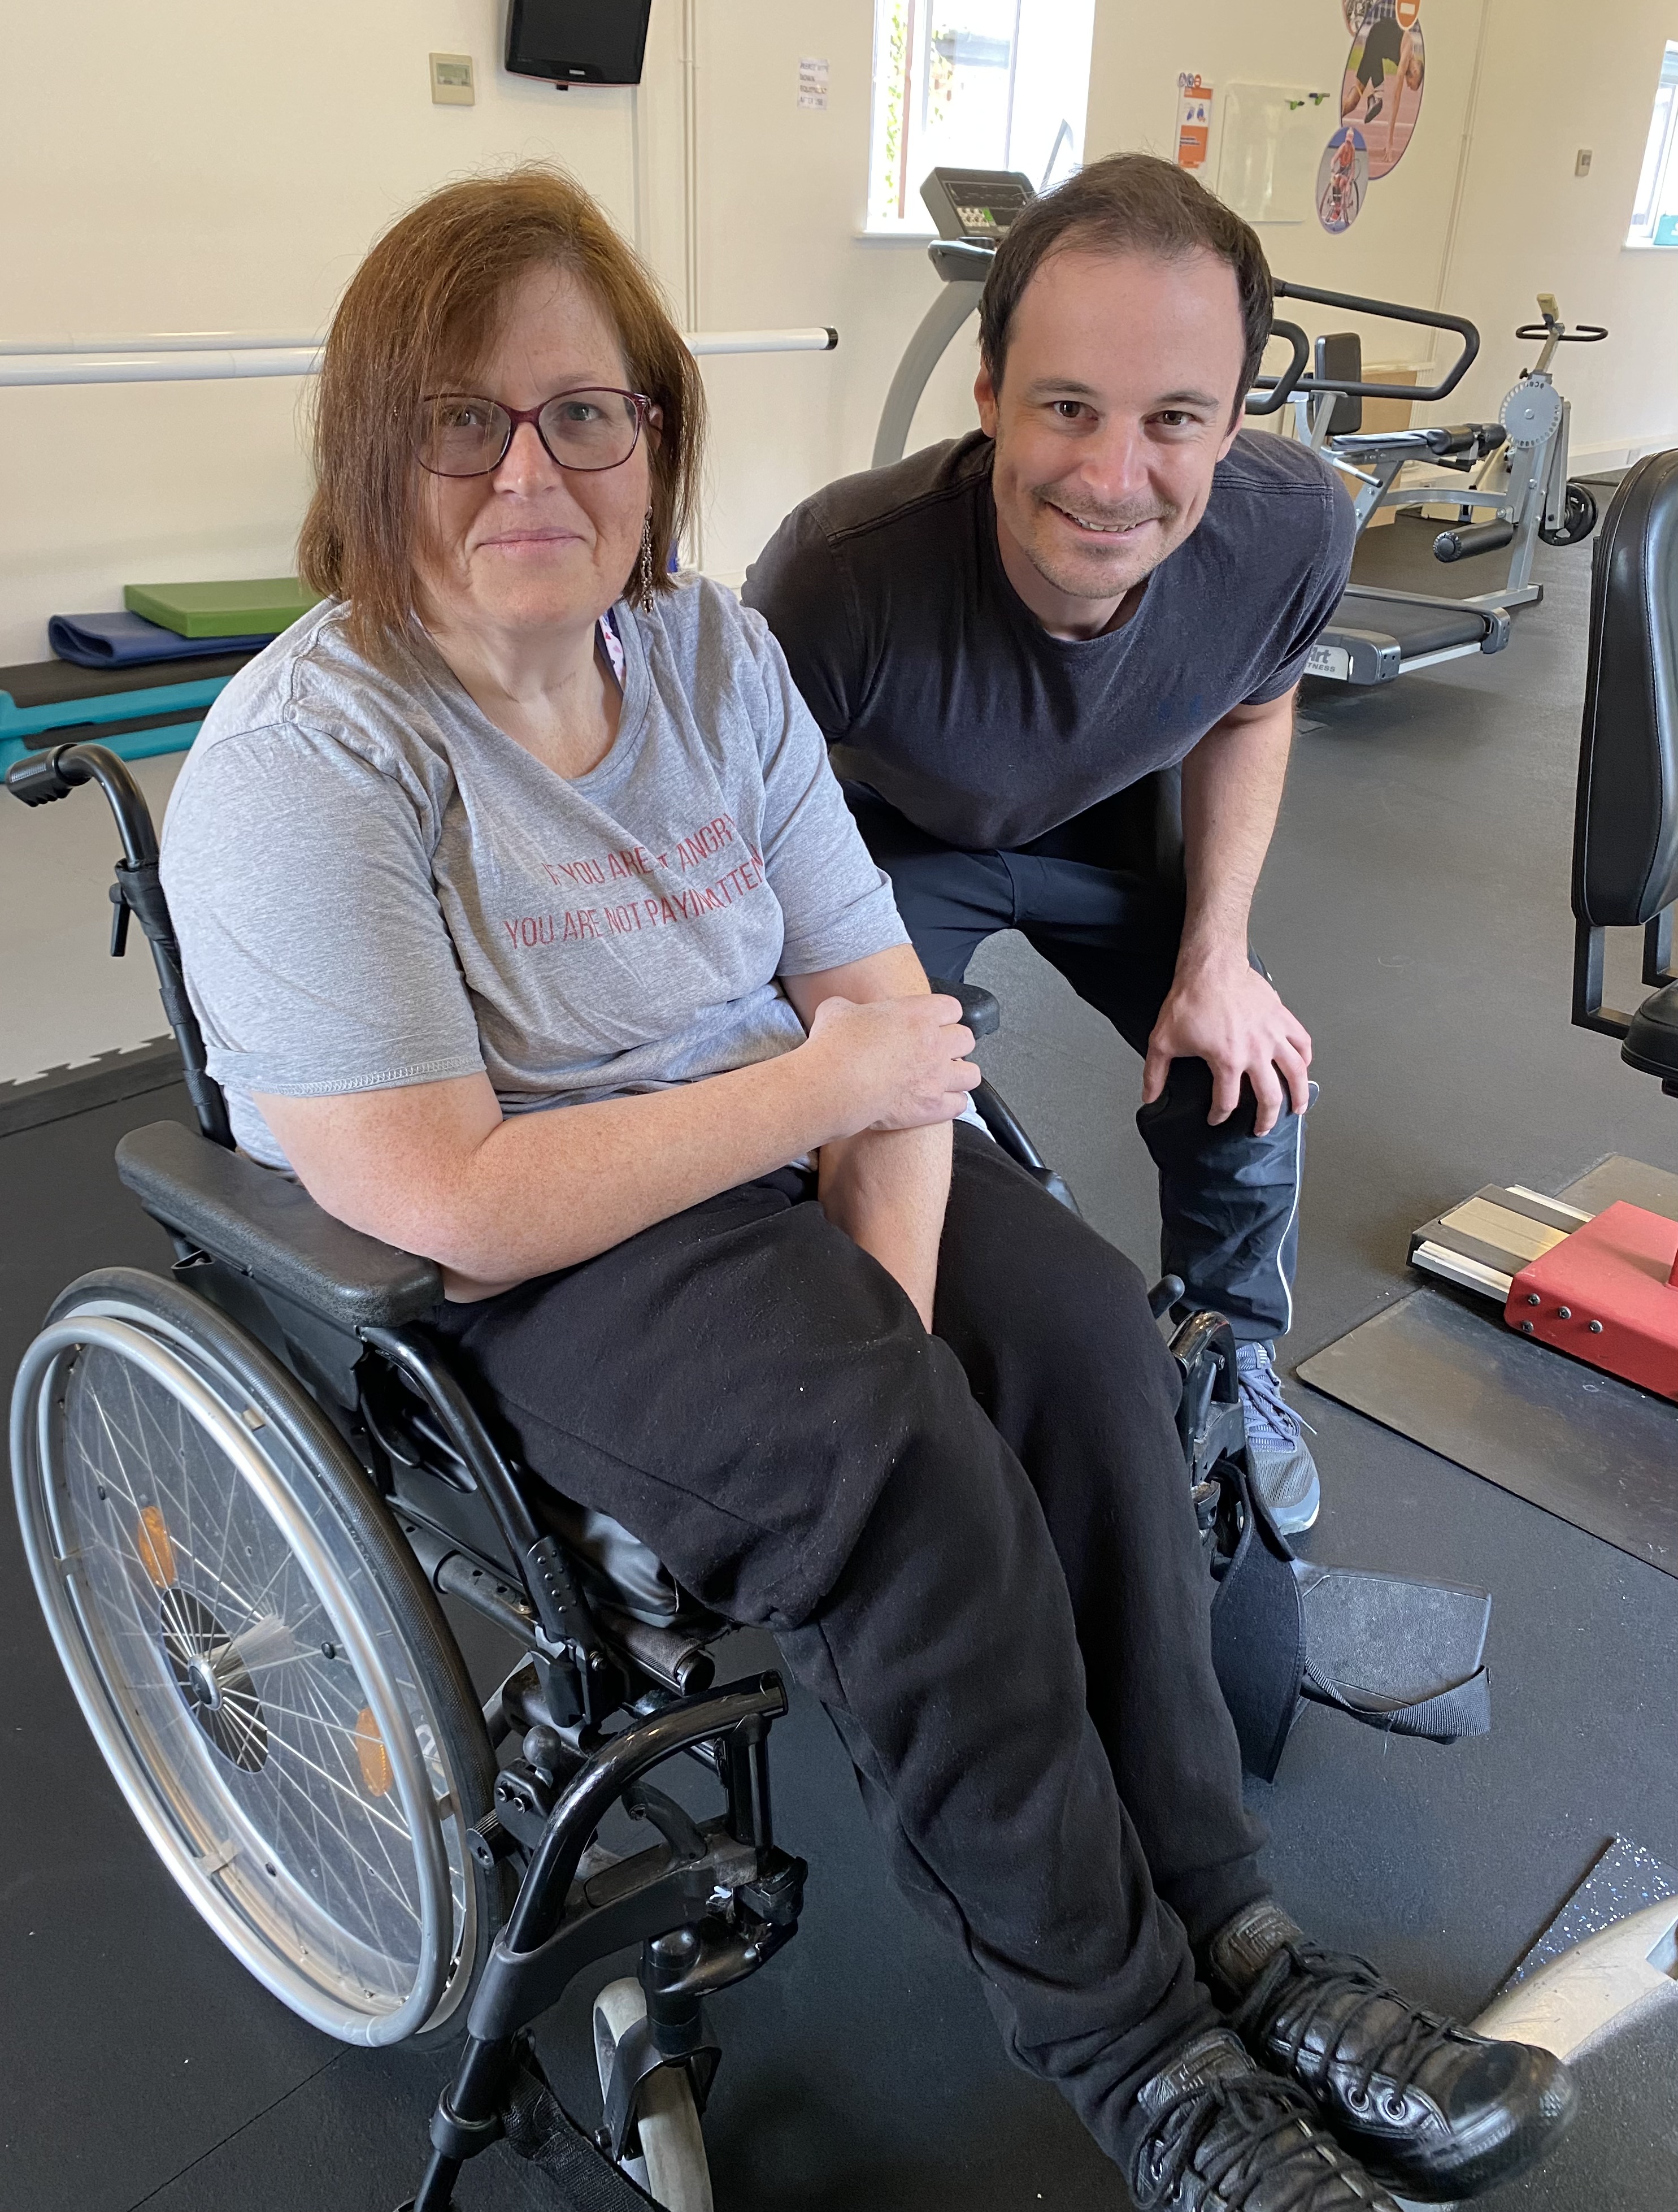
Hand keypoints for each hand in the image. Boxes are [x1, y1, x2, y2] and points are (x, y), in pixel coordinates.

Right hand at [805, 993, 978, 1134]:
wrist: (833, 1086)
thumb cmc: (834, 1047)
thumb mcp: (836, 1010)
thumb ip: (851, 1008)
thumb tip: (846, 1014)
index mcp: (917, 1014)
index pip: (952, 1008)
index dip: (943, 1016)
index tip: (933, 1023)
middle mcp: (934, 1043)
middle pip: (966, 1039)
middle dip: (954, 1044)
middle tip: (937, 1051)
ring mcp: (937, 1076)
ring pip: (971, 1074)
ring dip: (959, 1075)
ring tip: (943, 1078)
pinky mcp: (933, 1107)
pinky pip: (960, 1104)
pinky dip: (952, 1104)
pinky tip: (938, 1103)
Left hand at [1142, 950, 1311, 1135]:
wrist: (1210, 967)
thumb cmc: (1191, 998)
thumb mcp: (1164, 1040)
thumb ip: (1155, 1073)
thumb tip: (1150, 1095)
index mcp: (1228, 1060)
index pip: (1227, 1101)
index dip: (1220, 1115)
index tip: (1217, 1117)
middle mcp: (1255, 1051)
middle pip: (1270, 1097)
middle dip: (1266, 1119)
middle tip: (1263, 1128)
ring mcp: (1272, 1034)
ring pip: (1296, 1072)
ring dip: (1299, 1094)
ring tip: (1298, 1108)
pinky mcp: (1281, 1017)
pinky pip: (1302, 1041)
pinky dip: (1306, 1056)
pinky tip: (1304, 1065)